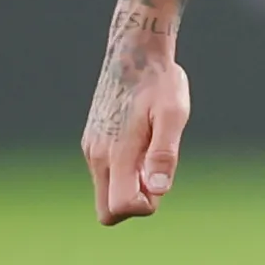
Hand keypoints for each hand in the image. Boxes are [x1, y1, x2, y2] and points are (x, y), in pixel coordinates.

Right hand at [81, 31, 190, 223]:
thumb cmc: (159, 82)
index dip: (145, 206)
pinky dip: (122, 172)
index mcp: (117, 153)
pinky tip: (140, 143)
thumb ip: (164, 154)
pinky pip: (105, 174)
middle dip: (133, 205)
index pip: (120, 207)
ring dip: (129, 186)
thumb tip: (158, 190)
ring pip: (105, 192)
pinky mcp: (91, 141)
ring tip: (149, 151)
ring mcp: (91, 149)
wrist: (134, 52)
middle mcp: (97, 155)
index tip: (159, 179)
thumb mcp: (173, 114)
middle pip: (106, 212)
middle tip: (155, 173)